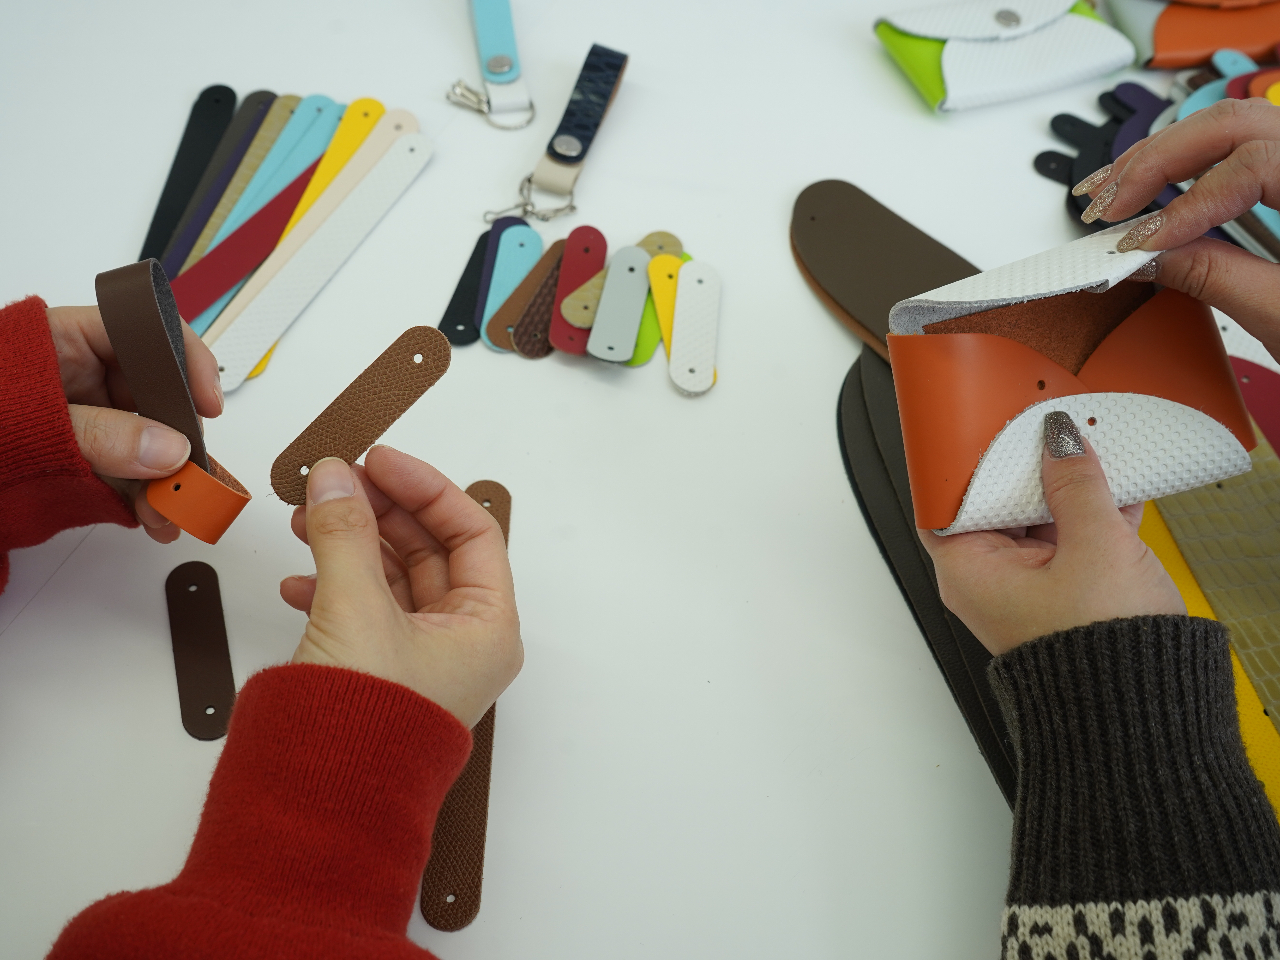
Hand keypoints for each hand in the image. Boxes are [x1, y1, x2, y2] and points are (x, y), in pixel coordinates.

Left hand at [47, 304, 222, 542]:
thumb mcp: (32, 421)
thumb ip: (103, 436)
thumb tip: (171, 450)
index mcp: (70, 337)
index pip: (149, 333)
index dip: (189, 364)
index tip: (208, 406)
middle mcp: (85, 373)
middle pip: (158, 396)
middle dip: (182, 440)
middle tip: (199, 476)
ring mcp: (86, 418)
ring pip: (148, 442)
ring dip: (167, 481)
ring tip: (172, 515)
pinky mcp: (81, 458)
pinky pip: (127, 473)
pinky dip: (144, 499)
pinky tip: (154, 520)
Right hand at [279, 446, 522, 727]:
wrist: (319, 806)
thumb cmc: (364, 731)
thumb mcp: (355, 610)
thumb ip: (344, 533)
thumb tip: (336, 476)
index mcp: (487, 629)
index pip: (472, 533)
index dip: (426, 488)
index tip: (380, 459)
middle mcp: (461, 643)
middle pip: (429, 550)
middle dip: (381, 511)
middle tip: (339, 479)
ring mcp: (418, 658)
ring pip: (390, 577)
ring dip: (349, 542)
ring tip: (309, 516)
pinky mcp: (377, 672)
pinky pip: (362, 609)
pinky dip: (331, 584)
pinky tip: (299, 576)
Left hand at [918, 412, 1184, 655]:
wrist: (1144, 713)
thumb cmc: (1100, 652)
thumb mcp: (1094, 546)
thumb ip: (1076, 486)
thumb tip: (1058, 441)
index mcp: (968, 571)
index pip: (945, 501)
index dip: (965, 463)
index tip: (988, 427)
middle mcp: (987, 581)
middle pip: (994, 505)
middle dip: (1025, 468)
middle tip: (1047, 429)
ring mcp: (1026, 588)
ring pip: (1036, 521)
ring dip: (1063, 489)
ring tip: (1087, 451)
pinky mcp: (1063, 595)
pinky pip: (1067, 541)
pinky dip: (1087, 515)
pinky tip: (1115, 488)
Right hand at [1070, 98, 1279, 361]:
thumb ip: (1217, 278)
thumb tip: (1150, 256)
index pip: (1249, 165)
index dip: (1184, 205)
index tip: (1136, 245)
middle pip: (1233, 125)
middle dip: (1158, 161)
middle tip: (1107, 206)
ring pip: (1232, 128)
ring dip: (1163, 157)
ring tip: (1112, 192)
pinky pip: (1242, 152)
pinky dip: (1187, 167)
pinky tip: (1150, 189)